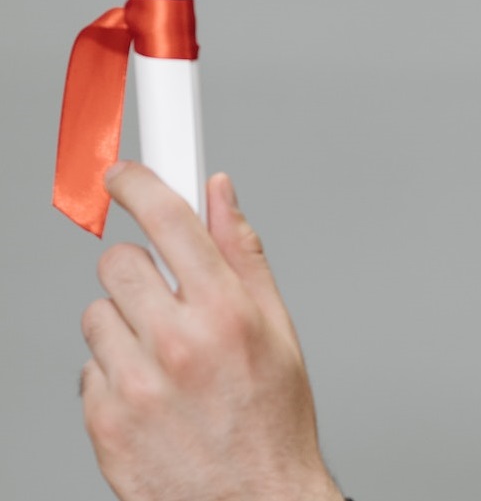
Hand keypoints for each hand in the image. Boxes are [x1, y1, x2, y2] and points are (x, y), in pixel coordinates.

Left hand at [80, 162, 344, 500]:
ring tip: (163, 357)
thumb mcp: (278, 328)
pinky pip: (87, 367)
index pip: (169, 221)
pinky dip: (112, 373)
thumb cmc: (272, 418)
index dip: (141, 185)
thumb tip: (221, 193)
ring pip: (97, 314)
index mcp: (226, 312)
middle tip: (167, 298)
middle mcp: (177, 343)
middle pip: (120, 263)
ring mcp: (134, 384)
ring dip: (124, 326)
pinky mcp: (103, 420)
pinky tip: (149, 393)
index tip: (125, 176)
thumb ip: (243, 253)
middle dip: (141, 272)